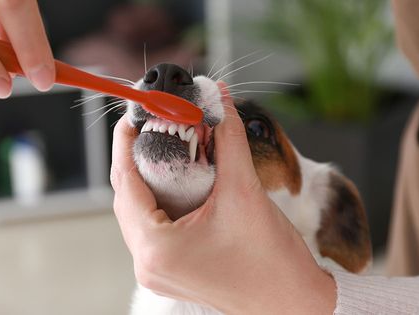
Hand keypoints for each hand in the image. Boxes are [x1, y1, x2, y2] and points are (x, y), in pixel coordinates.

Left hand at [110, 85, 335, 313]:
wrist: (293, 301)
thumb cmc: (272, 260)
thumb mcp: (245, 189)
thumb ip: (228, 137)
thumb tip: (219, 99)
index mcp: (156, 248)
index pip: (125, 181)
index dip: (127, 142)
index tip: (135, 114)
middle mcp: (148, 264)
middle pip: (128, 197)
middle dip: (139, 158)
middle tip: (155, 127)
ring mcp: (158, 272)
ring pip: (139, 213)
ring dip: (150, 180)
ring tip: (167, 150)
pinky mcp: (172, 272)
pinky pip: (153, 229)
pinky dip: (162, 202)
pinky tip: (179, 183)